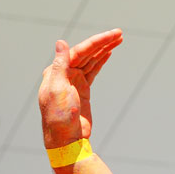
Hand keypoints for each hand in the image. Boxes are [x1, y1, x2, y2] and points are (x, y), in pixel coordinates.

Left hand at [38, 29, 122, 148]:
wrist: (66, 140)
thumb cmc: (59, 117)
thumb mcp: (57, 90)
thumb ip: (60, 66)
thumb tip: (61, 42)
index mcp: (55, 72)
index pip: (78, 51)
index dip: (95, 42)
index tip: (111, 35)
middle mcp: (64, 74)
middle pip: (85, 53)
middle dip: (102, 42)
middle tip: (119, 33)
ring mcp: (74, 82)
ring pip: (90, 61)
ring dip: (103, 49)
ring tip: (119, 39)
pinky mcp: (82, 90)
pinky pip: (92, 71)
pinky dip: (101, 61)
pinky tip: (109, 53)